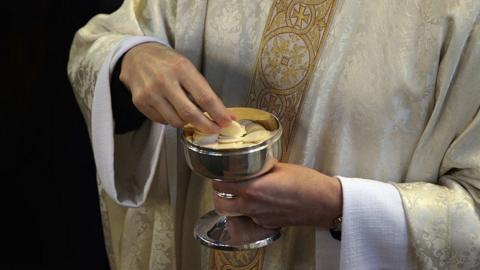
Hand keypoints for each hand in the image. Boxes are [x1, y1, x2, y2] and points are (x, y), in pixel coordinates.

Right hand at [120, 42, 232, 132]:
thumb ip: (204, 90)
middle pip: (190, 114)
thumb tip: (224, 114)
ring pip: (176, 121)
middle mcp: (164, 81)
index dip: (218, 113)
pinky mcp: (140, 103)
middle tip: (215, 129)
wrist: (136, 56)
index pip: (205, 97)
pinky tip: (173, 110)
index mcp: (181, 68)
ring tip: (190, 115)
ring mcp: (150, 93)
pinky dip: (172, 119)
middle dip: (206, 125)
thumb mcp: (188, 68)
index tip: (227, 122)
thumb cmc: (167, 62)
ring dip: (188, 123)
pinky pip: (163, 121)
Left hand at [212, 163, 342, 228]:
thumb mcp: (281, 167)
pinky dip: (251, 210)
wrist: (325, 202)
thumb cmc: (307, 183)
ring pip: (236, 213)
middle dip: (219, 195)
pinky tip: (262, 201)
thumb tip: (253, 163)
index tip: (220, 172)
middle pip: (221, 205)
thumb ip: (261, 167)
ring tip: (243, 192)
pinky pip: (252, 218)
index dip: (217, 178)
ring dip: (235, 204)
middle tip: (225, 185)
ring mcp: (260, 218)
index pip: (221, 185)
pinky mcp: (268, 224)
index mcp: (253, 189)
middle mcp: (253, 206)